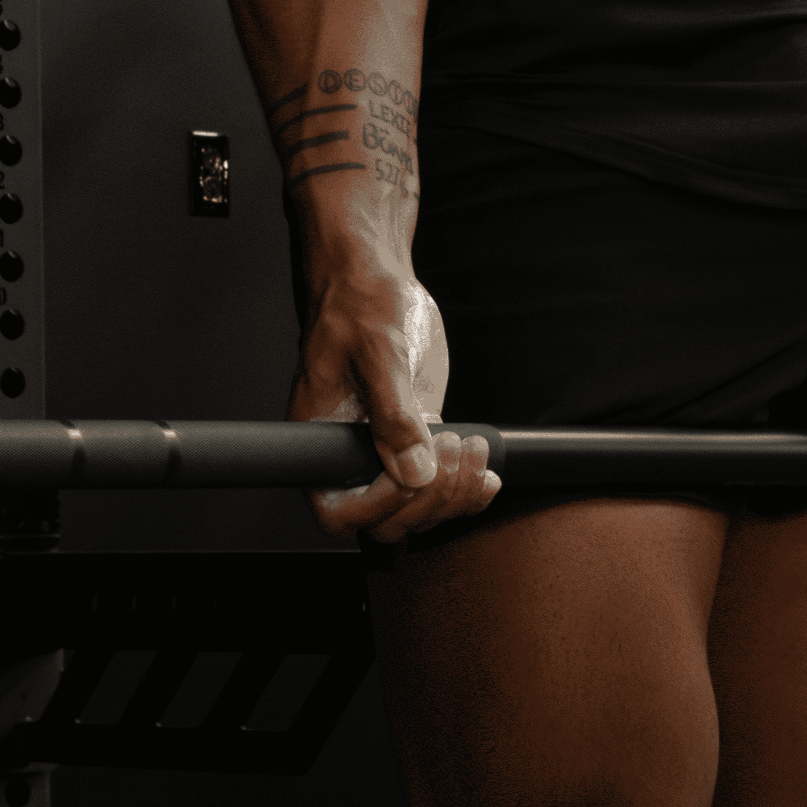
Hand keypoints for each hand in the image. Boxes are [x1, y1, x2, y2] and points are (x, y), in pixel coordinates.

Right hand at [289, 266, 499, 540]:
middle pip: (388, 521)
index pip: (340, 512)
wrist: (377, 285)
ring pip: (420, 510)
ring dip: (455, 493)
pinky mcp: (417, 442)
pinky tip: (486, 471)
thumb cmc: (359, 306)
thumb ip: (394, 414)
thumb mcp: (378, 353)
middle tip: (455, 446)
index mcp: (320, 441)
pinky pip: (440, 487)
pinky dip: (468, 488)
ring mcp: (385, 454)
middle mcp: (350, 457)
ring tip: (473, 448)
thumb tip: (413, 470)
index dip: (380, 506)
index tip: (412, 471)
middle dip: (430, 496)